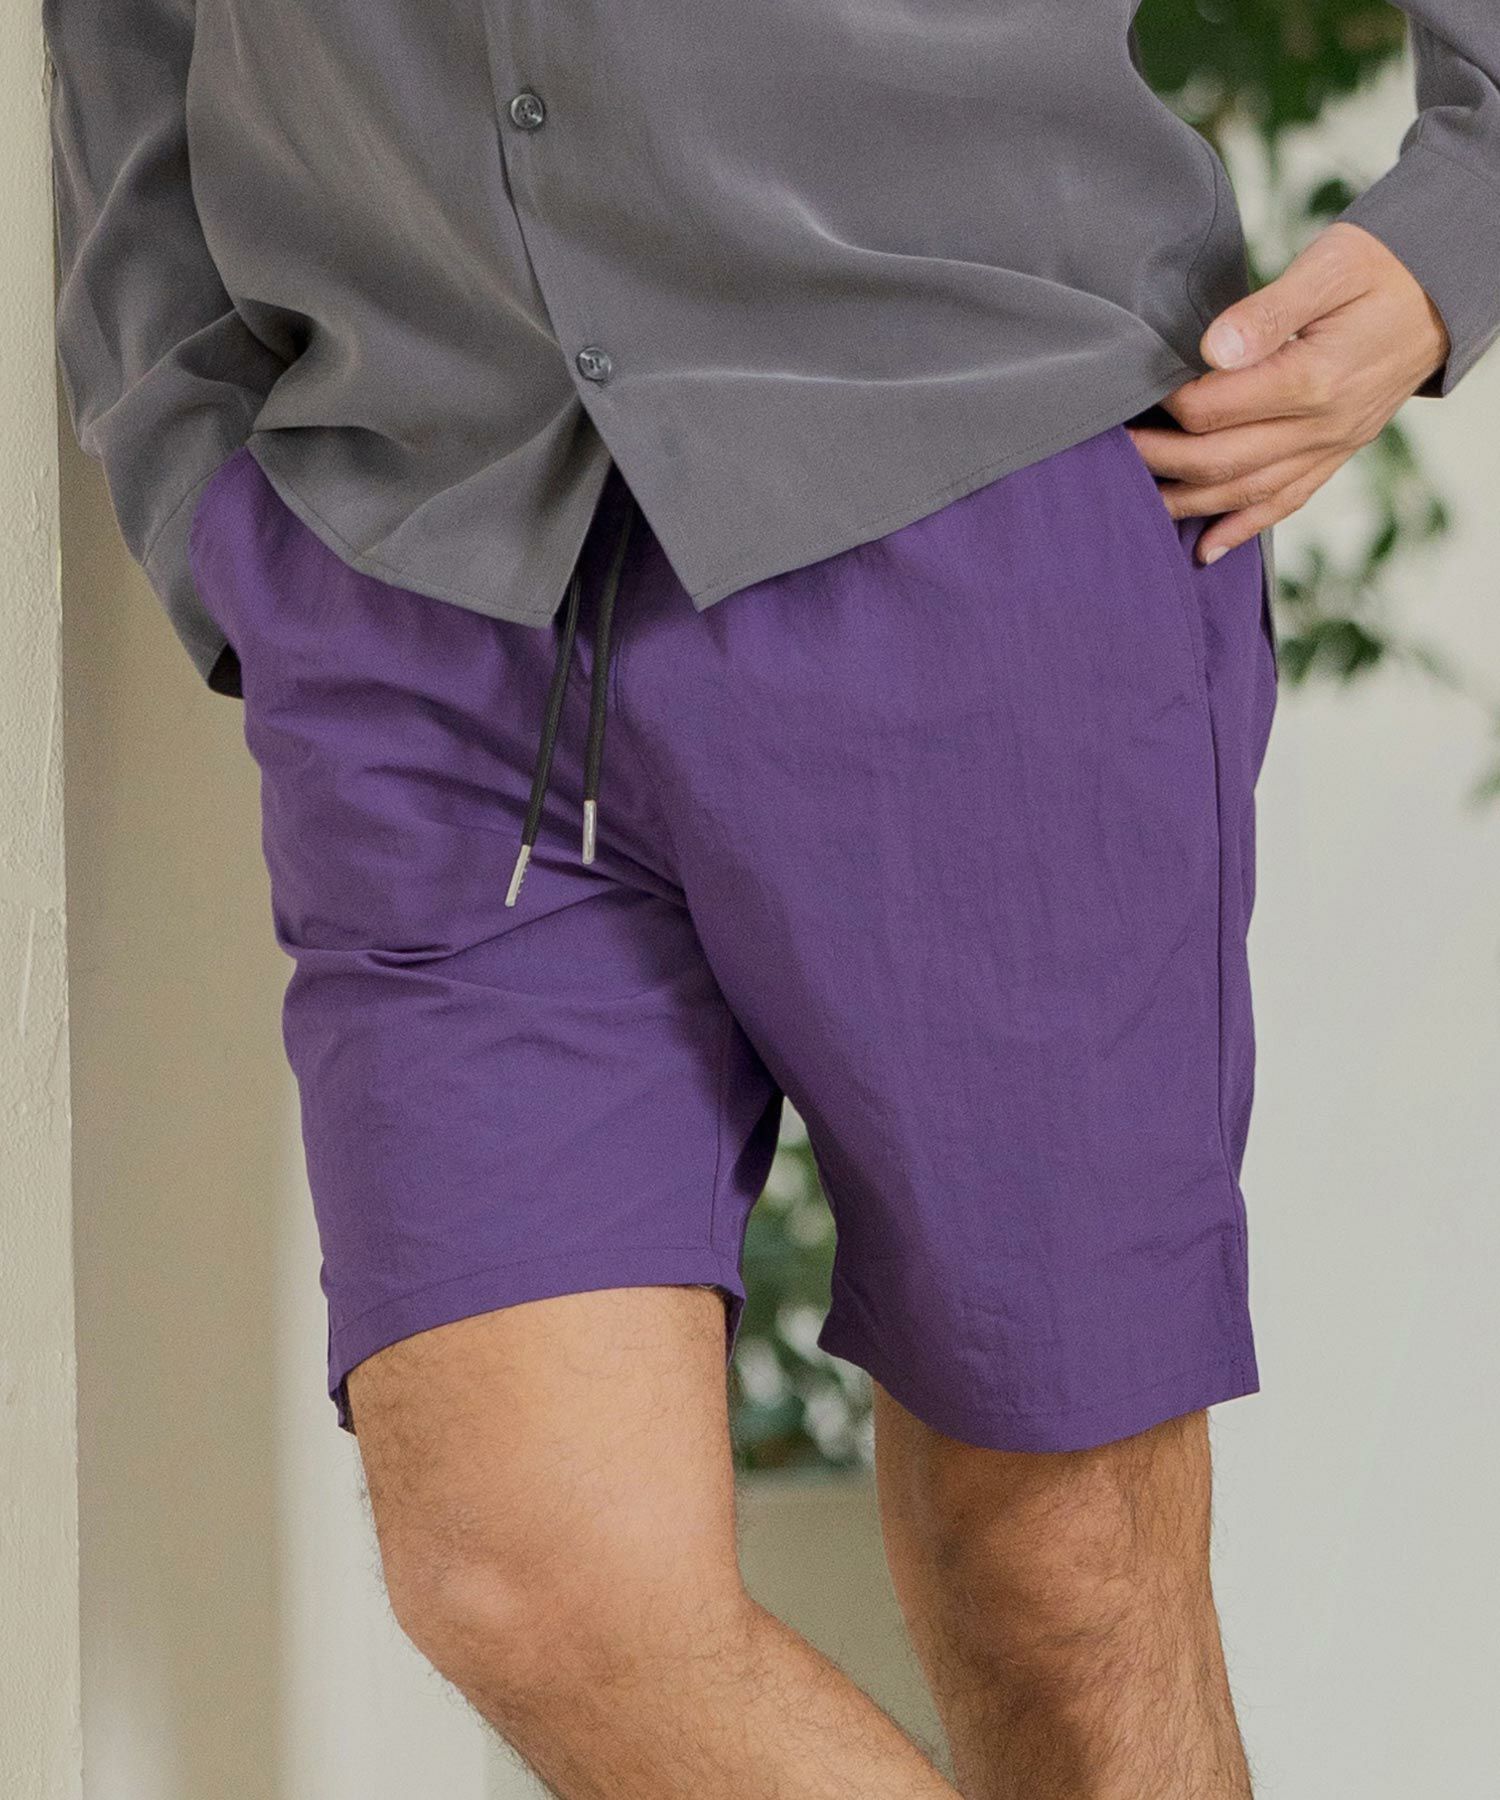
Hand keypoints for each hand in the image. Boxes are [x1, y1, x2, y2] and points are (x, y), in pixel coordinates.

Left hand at [1126, 221, 1450, 563]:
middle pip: (1218, 459)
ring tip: (1137, 500)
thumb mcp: (1330, 265)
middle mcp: (1321, 426)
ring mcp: (1330, 447)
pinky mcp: (1335, 455)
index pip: (1214, 408)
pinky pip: (1284, 504)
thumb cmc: (1383, 268)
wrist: (1443, 293)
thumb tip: (1212, 350)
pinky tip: (1205, 549)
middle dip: (1158, 458)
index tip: (1136, 389)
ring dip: (1186, 502)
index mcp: (1311, 379)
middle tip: (1114, 450)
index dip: (1167, 403)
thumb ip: (1268, 310)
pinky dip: (1241, 529)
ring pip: (1244, 492)